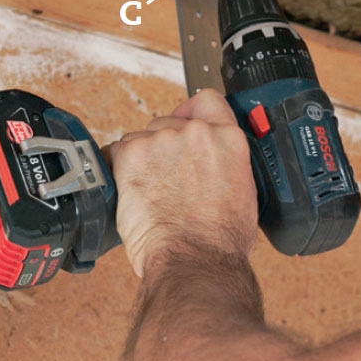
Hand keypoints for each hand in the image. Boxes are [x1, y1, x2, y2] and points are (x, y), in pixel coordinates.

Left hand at [107, 89, 256, 277]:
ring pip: (142, 138)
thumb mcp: (243, 192)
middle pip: (169, 123)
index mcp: (229, 139)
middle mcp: (197, 132)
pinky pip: (117, 151)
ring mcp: (164, 140)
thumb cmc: (220, 240)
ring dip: (142, 159)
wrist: (195, 259)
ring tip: (148, 191)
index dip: (192, 112)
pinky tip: (130, 191)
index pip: (208, 102)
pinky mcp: (133, 154)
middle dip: (164, 146)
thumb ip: (226, 165)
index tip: (185, 124)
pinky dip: (119, 169)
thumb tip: (214, 168)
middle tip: (164, 177)